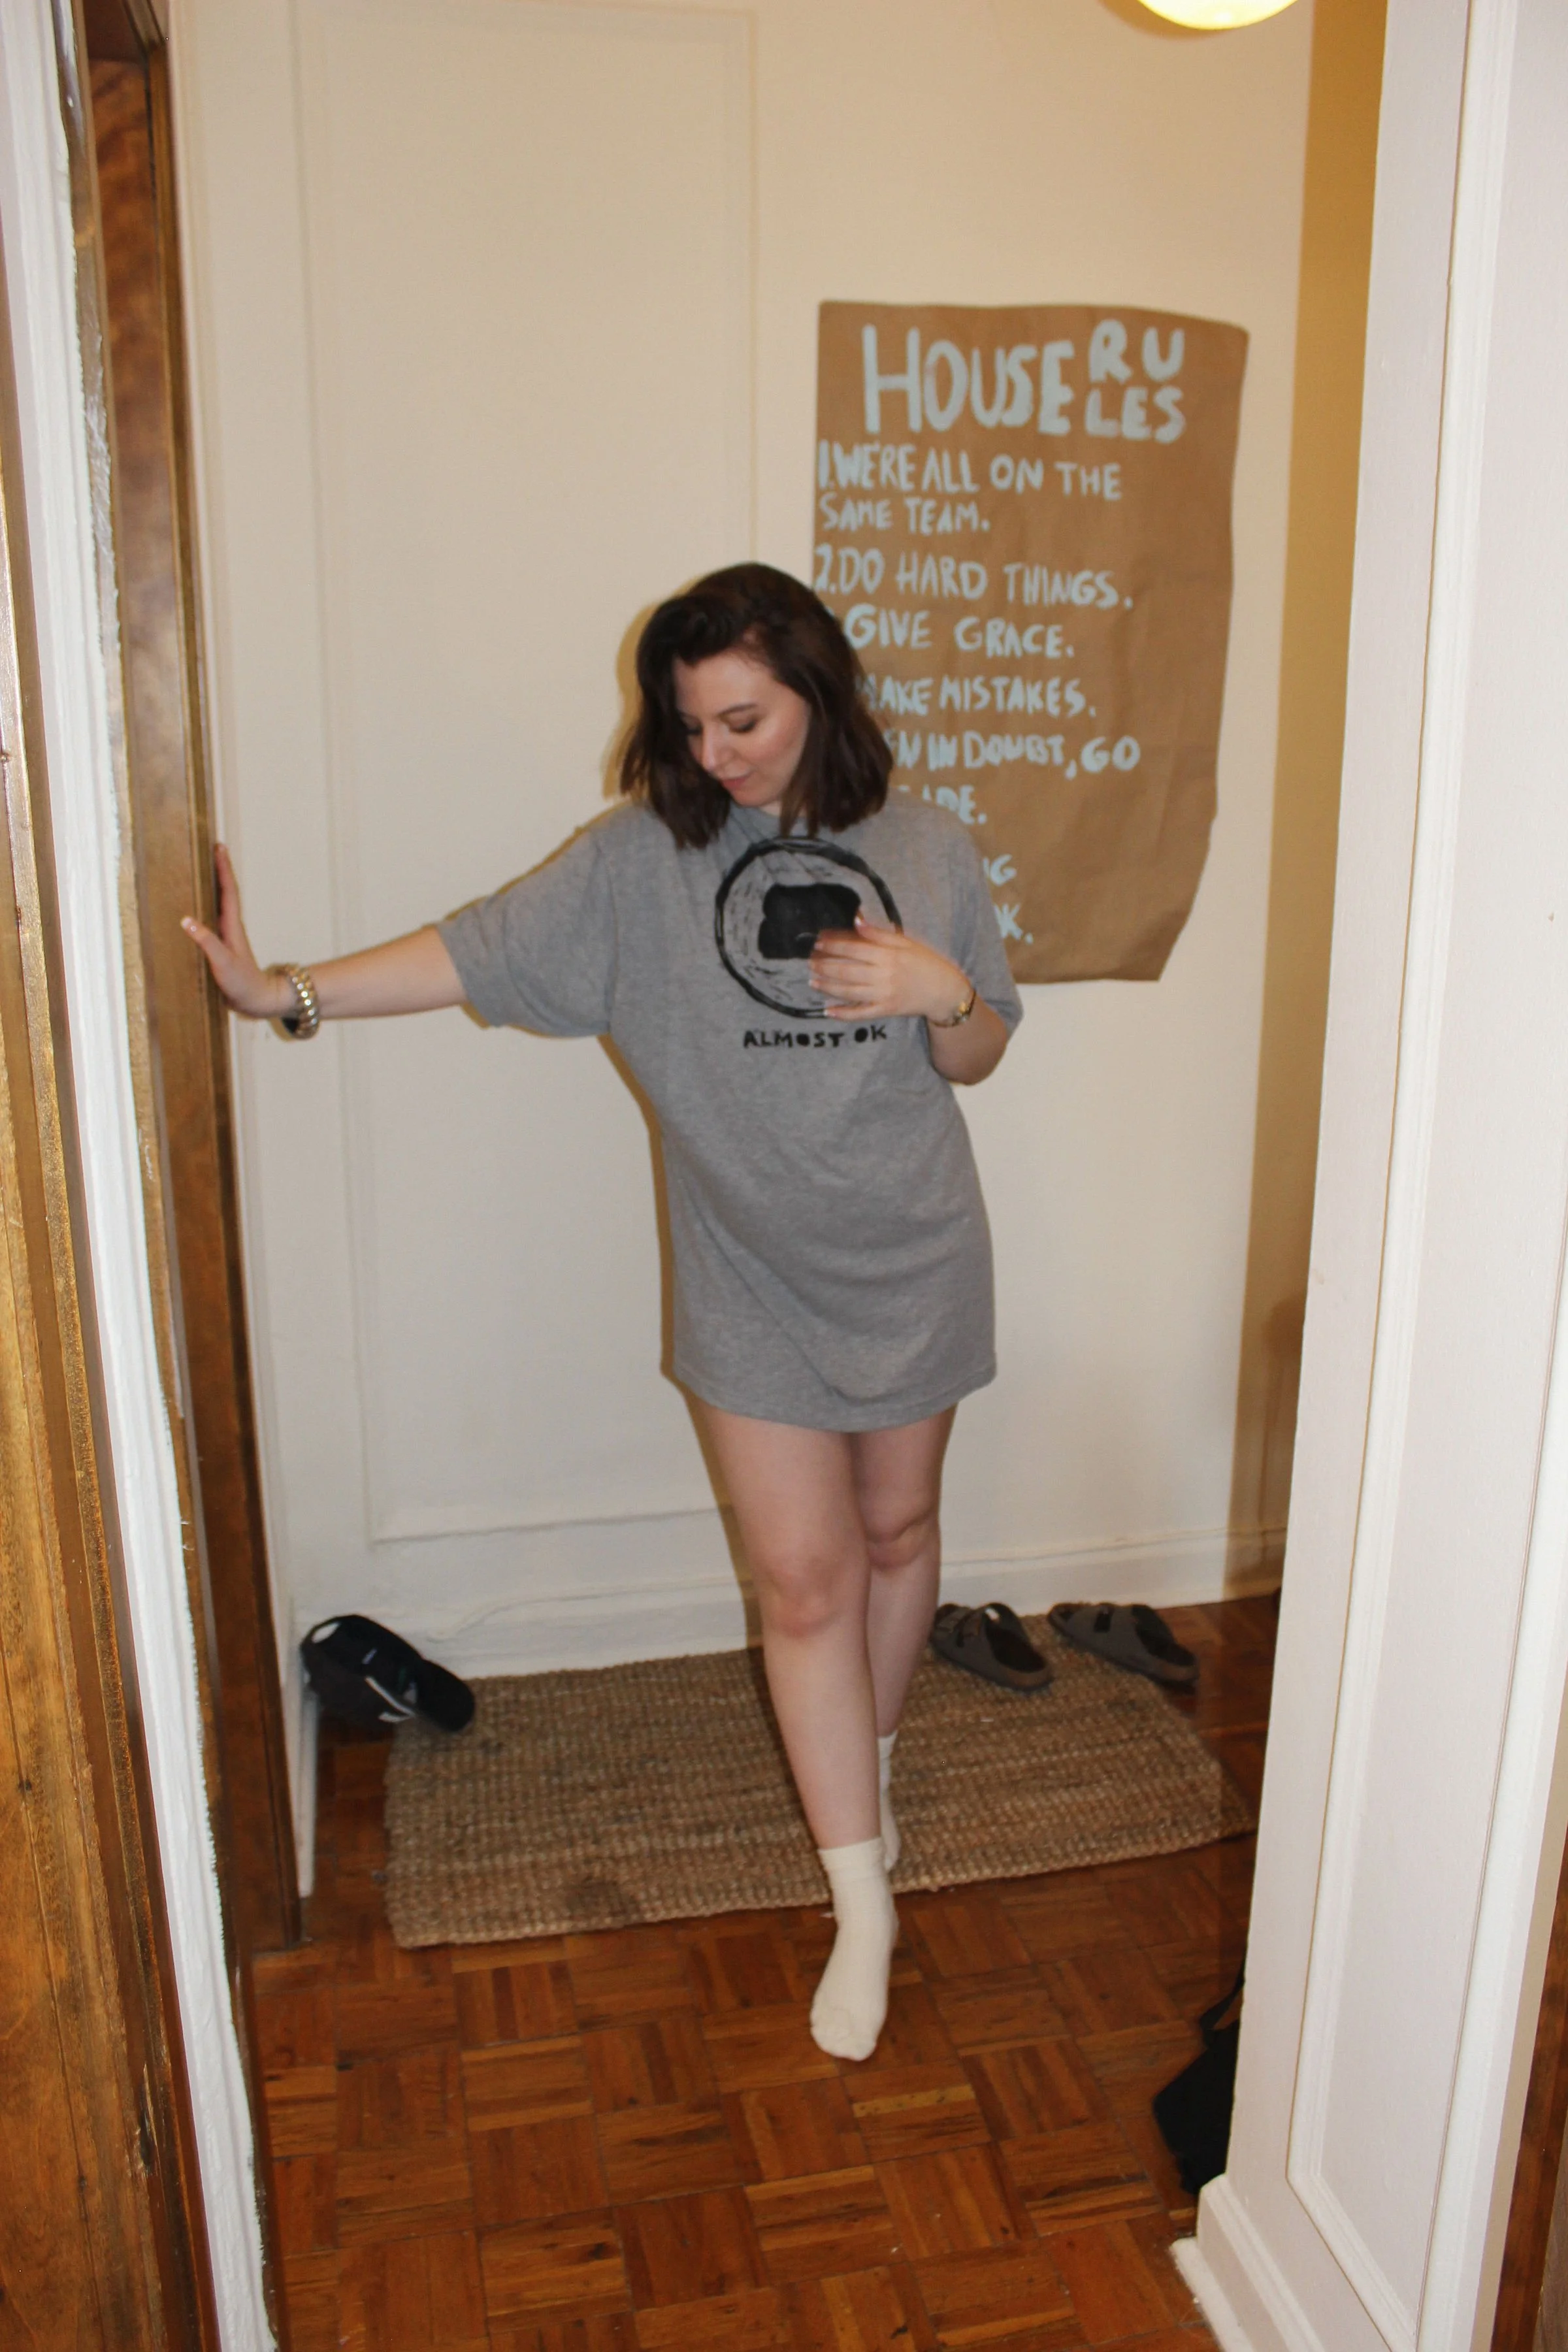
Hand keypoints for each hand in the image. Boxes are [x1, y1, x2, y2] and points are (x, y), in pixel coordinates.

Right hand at [182, 843, 291, 1018]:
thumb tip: (186, 921)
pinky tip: (194, 907)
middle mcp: (230, 927)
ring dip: (213, 885)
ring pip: (219, 903)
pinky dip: (205, 906)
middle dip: (218, 869)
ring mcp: (226, 936)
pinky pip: (212, 919)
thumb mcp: (223, 963)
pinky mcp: (221, 946)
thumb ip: (206, 943)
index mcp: (231, 926)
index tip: (218, 847)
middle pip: (224, 891)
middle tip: (210, 847)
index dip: (223, 868)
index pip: (228, 890)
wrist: (257, 1001)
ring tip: (201, 868)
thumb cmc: (242, 984)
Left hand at [808, 913, 972, 1023]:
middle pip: (847, 970)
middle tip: (810, 962)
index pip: (854, 948)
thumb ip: (879, 933)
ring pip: (849, 991)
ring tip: (812, 981)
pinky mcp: (885, 1010)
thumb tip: (857, 919)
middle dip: (825, 966)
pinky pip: (860, 1013)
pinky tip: (827, 1011)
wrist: (944, 990)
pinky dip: (843, 1013)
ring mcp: (883, 994)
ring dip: (828, 987)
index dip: (834, 945)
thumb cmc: (925, 962)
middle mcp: (884, 975)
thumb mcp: (906, 942)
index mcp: (888, 955)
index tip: (818, 942)